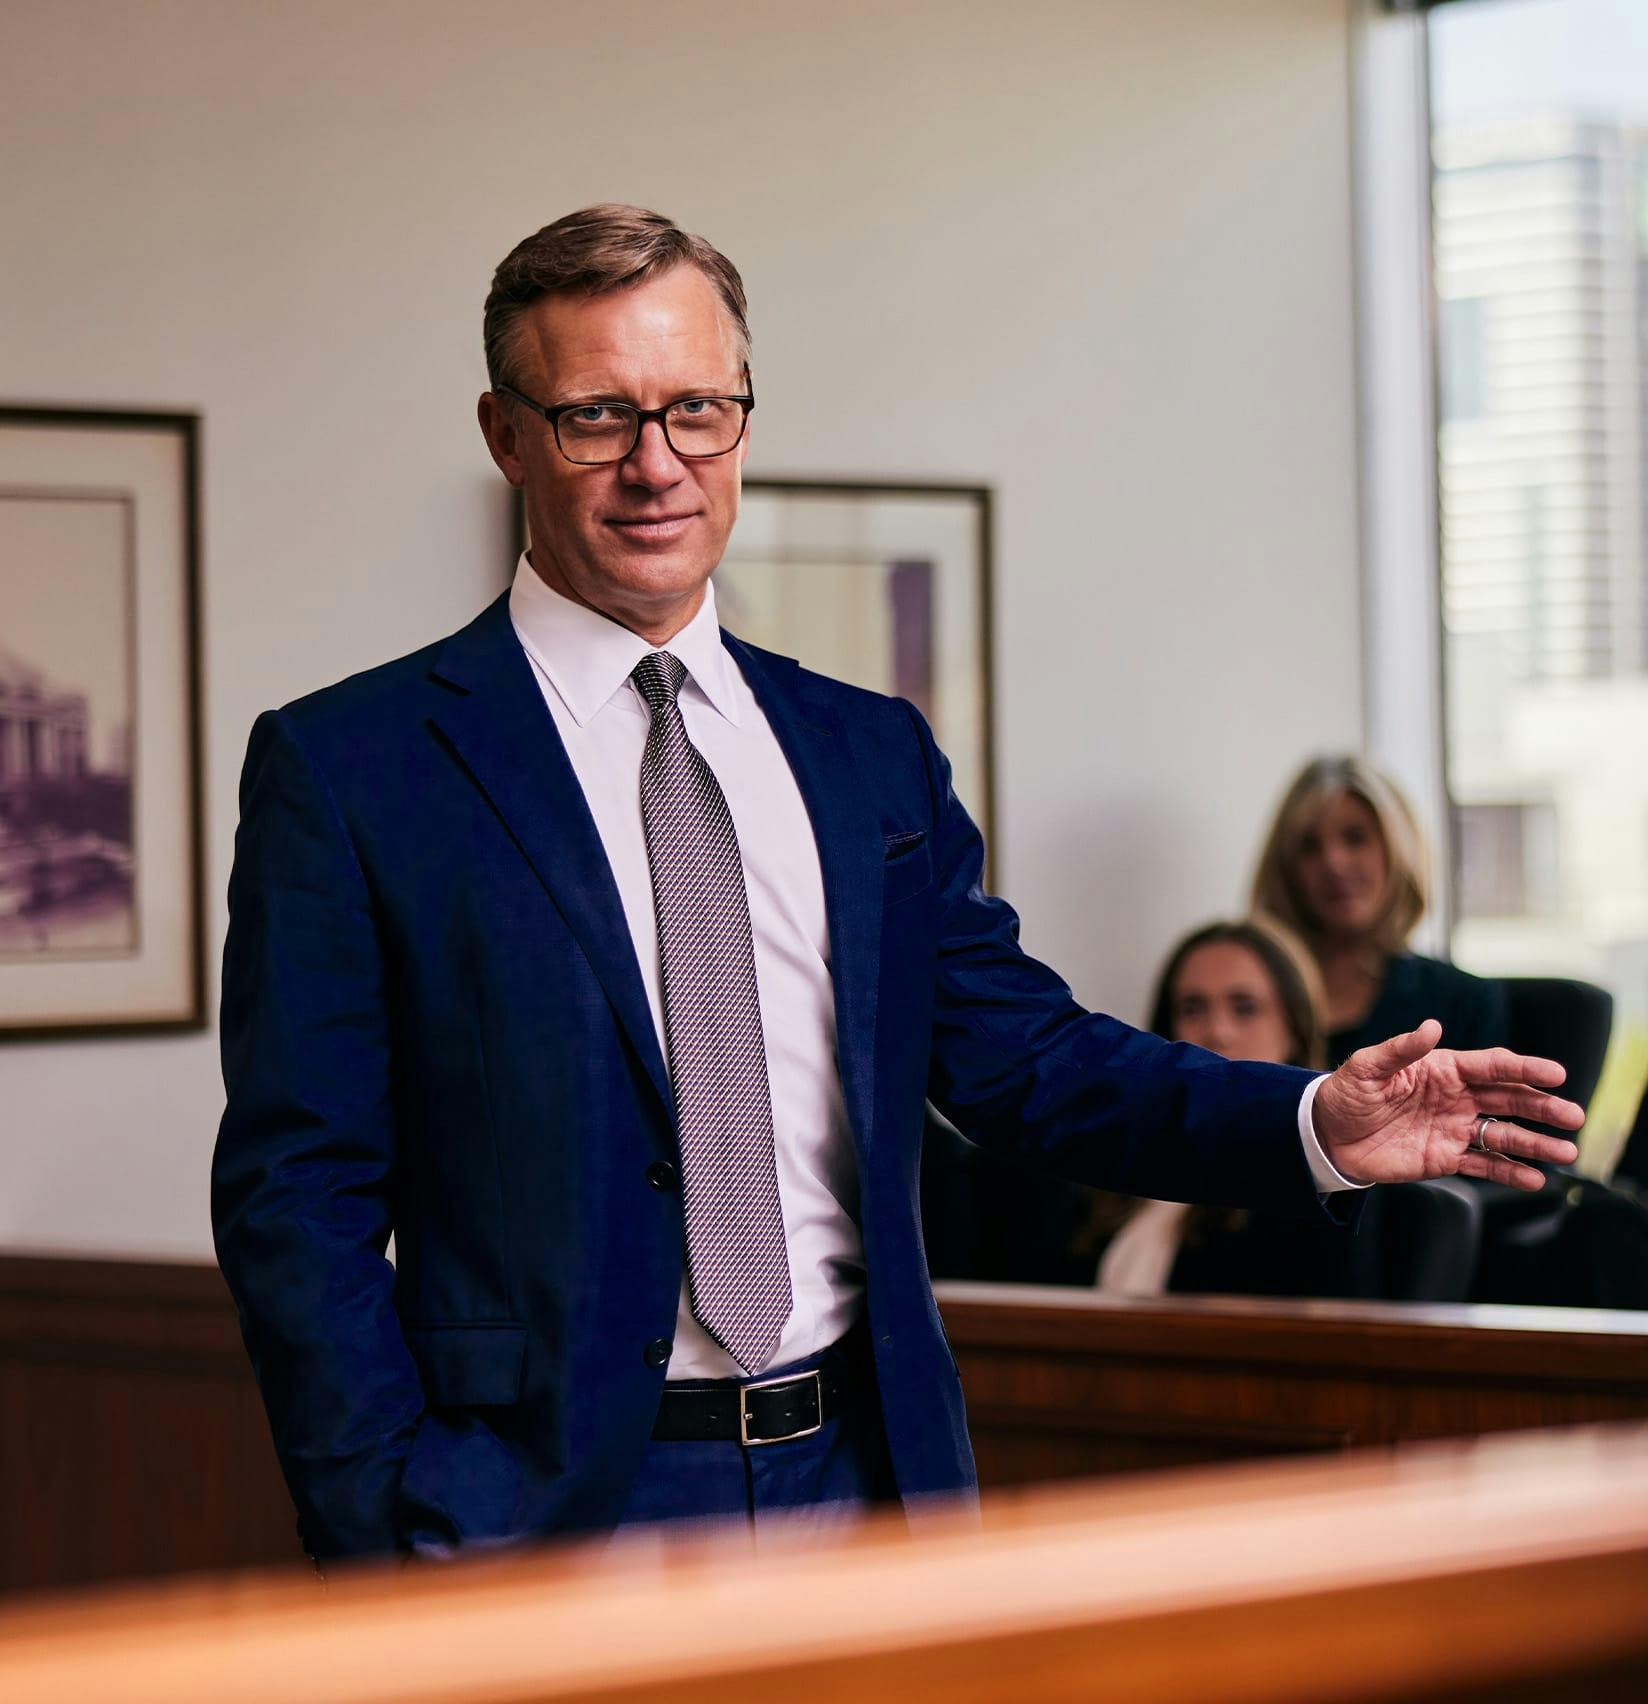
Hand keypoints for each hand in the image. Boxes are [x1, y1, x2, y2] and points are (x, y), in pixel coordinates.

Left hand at [1313, 1019, 1582, 1190]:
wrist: (1326, 1137)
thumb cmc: (1346, 1094)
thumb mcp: (1366, 1067)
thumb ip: (1400, 1049)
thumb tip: (1432, 1025)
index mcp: (1441, 1069)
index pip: (1491, 1066)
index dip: (1524, 1069)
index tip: (1555, 1074)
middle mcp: (1455, 1098)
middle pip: (1508, 1099)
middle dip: (1542, 1107)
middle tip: (1573, 1116)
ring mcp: (1453, 1129)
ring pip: (1503, 1134)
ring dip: (1535, 1143)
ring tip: (1565, 1152)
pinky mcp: (1445, 1158)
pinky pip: (1484, 1165)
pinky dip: (1510, 1171)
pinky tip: (1534, 1178)